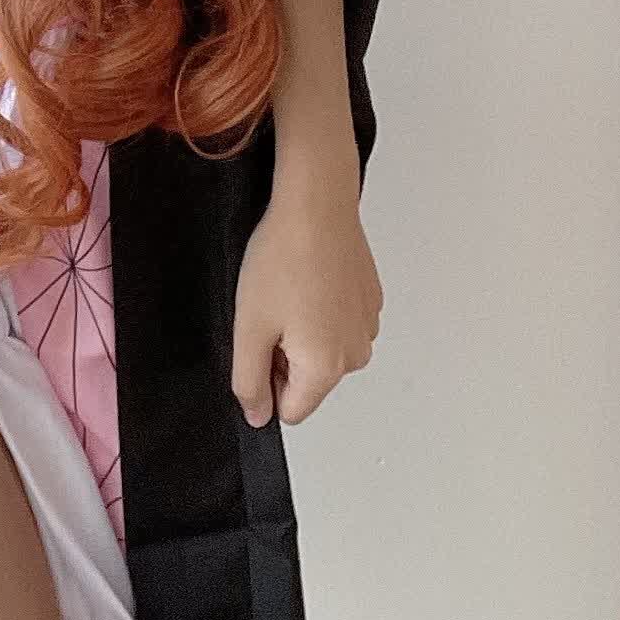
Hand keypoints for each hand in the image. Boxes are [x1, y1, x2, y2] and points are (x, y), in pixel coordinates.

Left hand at [231, 183, 381, 427]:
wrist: (316, 203)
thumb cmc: (282, 259)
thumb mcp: (249, 327)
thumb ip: (250, 382)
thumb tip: (259, 416)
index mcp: (327, 368)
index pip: (291, 410)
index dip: (265, 380)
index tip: (260, 339)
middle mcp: (356, 354)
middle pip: (308, 381)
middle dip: (283, 355)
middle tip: (271, 310)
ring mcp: (367, 326)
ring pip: (322, 351)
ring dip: (301, 331)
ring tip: (290, 290)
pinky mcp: (370, 300)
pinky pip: (337, 323)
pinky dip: (319, 309)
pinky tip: (308, 278)